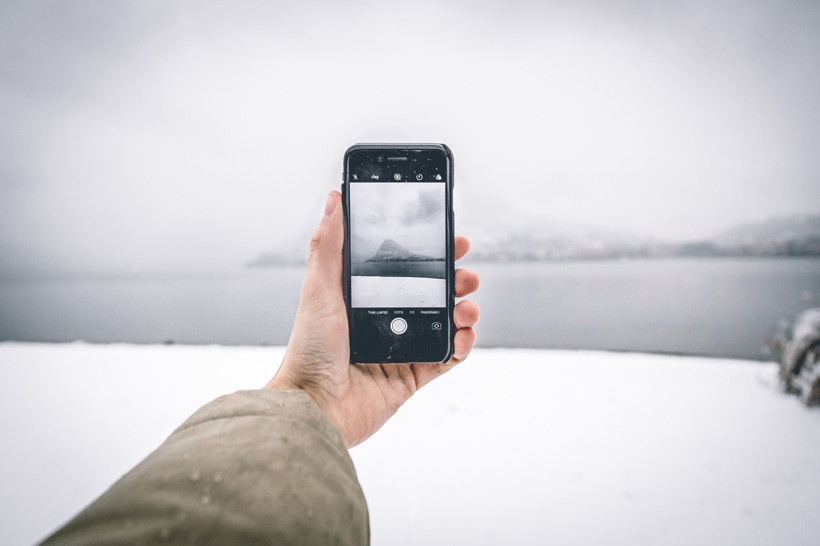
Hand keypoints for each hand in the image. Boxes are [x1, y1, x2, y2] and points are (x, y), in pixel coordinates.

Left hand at [265, 191, 479, 446]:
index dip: (431, 254)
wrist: (314, 406)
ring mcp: (401, 348)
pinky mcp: (412, 376)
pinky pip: (447, 358)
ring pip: (445, 323)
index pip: (405, 268)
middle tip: (466, 275)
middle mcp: (385, 320)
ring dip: (464, 311)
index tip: (451, 239)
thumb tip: (334, 199)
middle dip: (456, 280)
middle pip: (432, 293)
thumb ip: (329, 244)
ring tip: (467, 308)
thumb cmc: (309, 348)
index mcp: (365, 297)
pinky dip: (462, 346)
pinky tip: (463, 335)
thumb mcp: (319, 288)